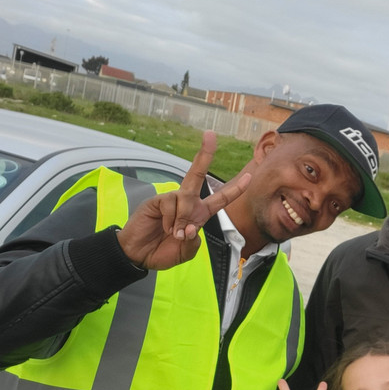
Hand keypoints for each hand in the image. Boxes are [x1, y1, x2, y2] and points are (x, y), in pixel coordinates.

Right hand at [116, 131, 251, 270]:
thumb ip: (193, 240)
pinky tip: (162, 227)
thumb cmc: (163, 251)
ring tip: (172, 233)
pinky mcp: (157, 200)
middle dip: (205, 154)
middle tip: (210, 134)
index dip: (235, 190)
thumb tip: (188, 226)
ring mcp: (171, 199)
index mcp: (199, 214)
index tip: (250, 177)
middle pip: (198, 175)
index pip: (220, 199)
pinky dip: (170, 220)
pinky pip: (170, 204)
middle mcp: (186, 202)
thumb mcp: (187, 251)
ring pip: (186, 199)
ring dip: (182, 220)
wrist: (138, 255)